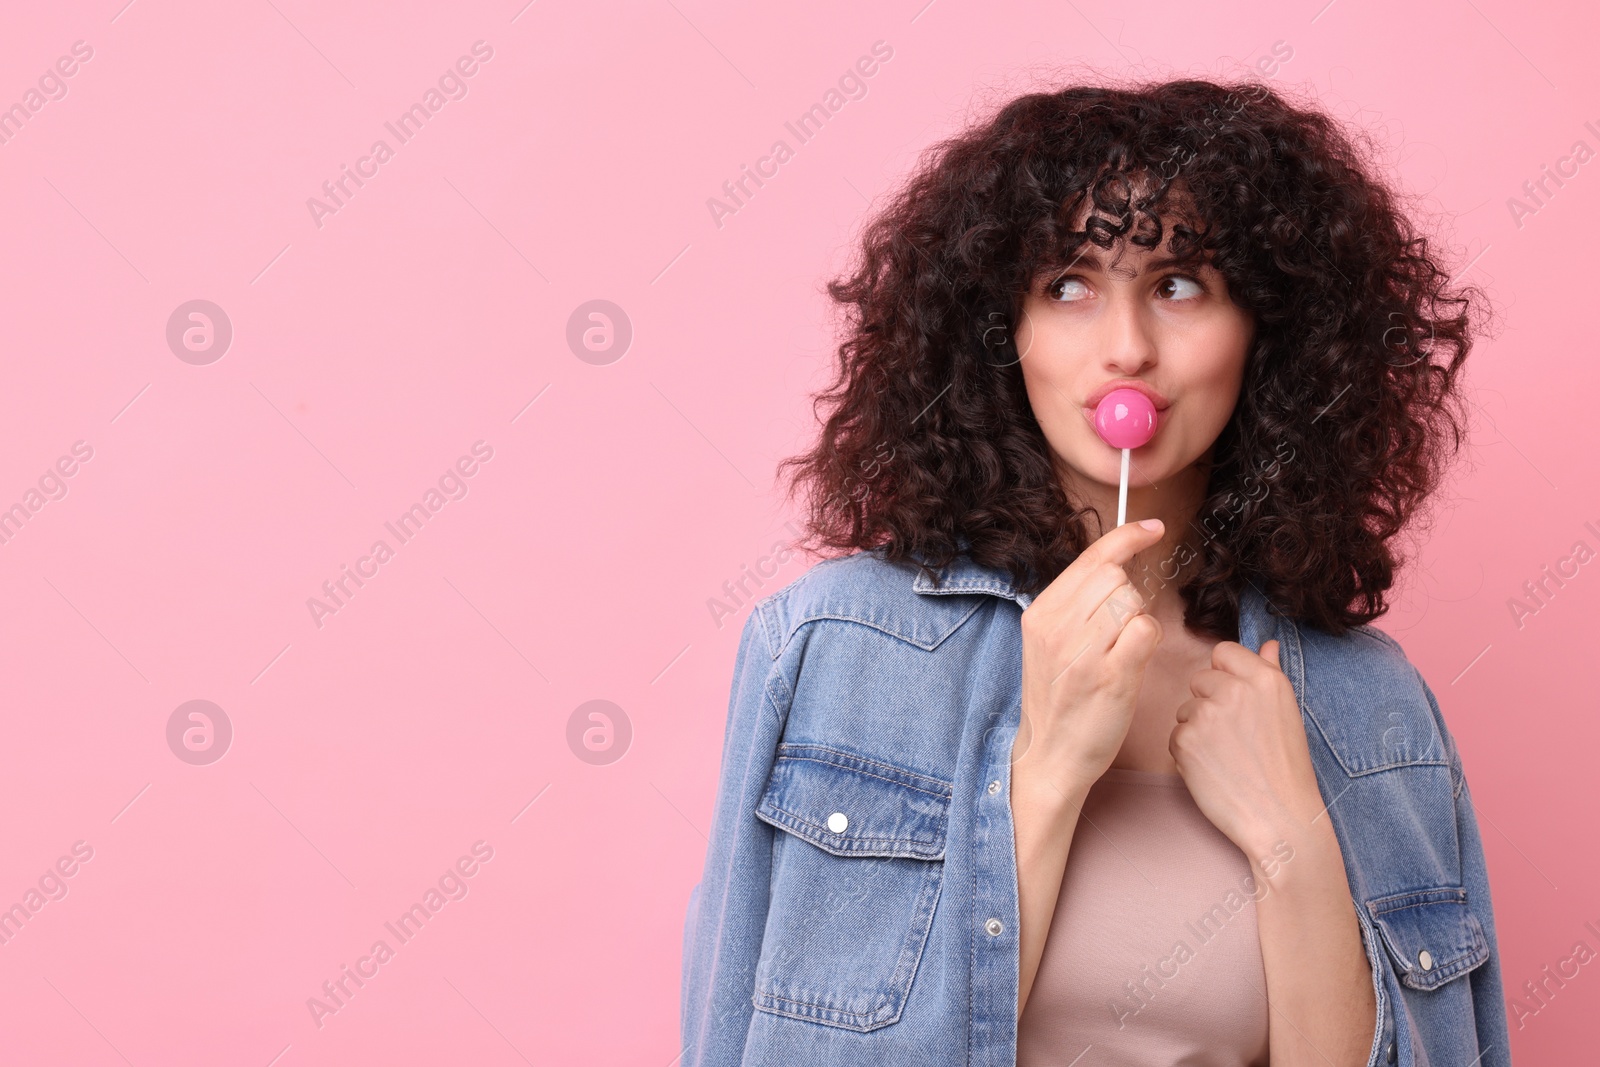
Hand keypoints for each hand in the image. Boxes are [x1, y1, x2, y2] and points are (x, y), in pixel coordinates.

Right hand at [1013, 519, 1165, 792]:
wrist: (1050, 755)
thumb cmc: (1059, 699)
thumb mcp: (1051, 643)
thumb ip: (1075, 605)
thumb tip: (1115, 565)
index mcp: (1041, 613)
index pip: (1091, 557)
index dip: (1126, 537)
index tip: (1152, 529)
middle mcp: (1056, 626)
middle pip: (1115, 577)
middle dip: (1129, 597)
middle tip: (1117, 633)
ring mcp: (1082, 651)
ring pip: (1132, 601)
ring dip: (1138, 621)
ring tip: (1120, 652)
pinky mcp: (1110, 675)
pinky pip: (1145, 630)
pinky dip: (1148, 641)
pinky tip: (1133, 662)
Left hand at [1168, 639, 1327, 859]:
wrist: (1279, 818)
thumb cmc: (1286, 769)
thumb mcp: (1287, 713)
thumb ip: (1271, 672)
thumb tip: (1268, 644)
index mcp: (1264, 679)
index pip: (1223, 652)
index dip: (1227, 675)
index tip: (1238, 701)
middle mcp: (1233, 690)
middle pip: (1200, 679)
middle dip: (1210, 702)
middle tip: (1235, 736)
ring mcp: (1205, 714)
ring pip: (1185, 709)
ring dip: (1198, 728)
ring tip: (1227, 755)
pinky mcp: (1184, 740)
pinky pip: (1175, 736)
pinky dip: (1187, 752)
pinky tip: (1213, 769)